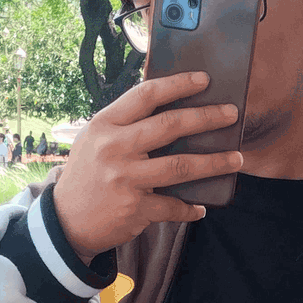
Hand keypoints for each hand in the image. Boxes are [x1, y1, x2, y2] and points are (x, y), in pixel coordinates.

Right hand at [51, 72, 242, 260]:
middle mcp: (114, 148)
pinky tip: (201, 207)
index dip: (178, 85)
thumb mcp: (94, 140)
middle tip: (231, 114)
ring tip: (236, 159)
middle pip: (170, 126)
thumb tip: (167, 104)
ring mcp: (125, 179)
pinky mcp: (134, 208)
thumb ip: (124, 123)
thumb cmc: (86, 175)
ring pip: (181, 166)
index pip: (146, 95)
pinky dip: (190, 208)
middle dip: (206, 118)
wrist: (65, 222)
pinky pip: (173, 206)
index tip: (204, 80)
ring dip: (214, 163)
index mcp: (105, 125)